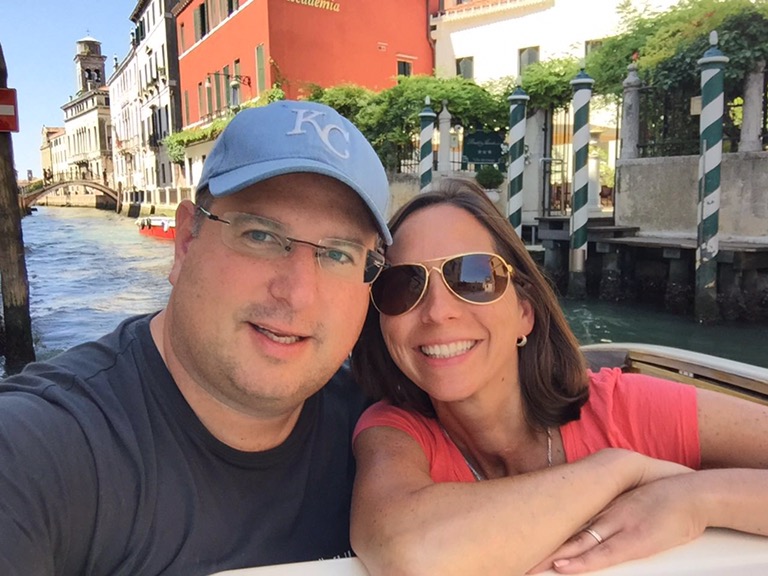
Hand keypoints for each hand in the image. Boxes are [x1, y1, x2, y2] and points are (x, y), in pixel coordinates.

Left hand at [528, 473, 705, 573]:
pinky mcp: (633, 542)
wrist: (691, 494)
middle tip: (518, 559)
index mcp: (601, 507)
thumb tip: (591, 525)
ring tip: (531, 567)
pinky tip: (564, 567)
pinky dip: (581, 562)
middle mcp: (603, 515)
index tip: (521, 540)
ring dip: (553, 557)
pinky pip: (602, 554)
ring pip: (577, 545)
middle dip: (541, 548)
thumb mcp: (630, 504)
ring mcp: (616, 528)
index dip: (543, 532)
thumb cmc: (664, 502)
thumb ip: (610, 513)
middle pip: (565, 534)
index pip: (565, 521)